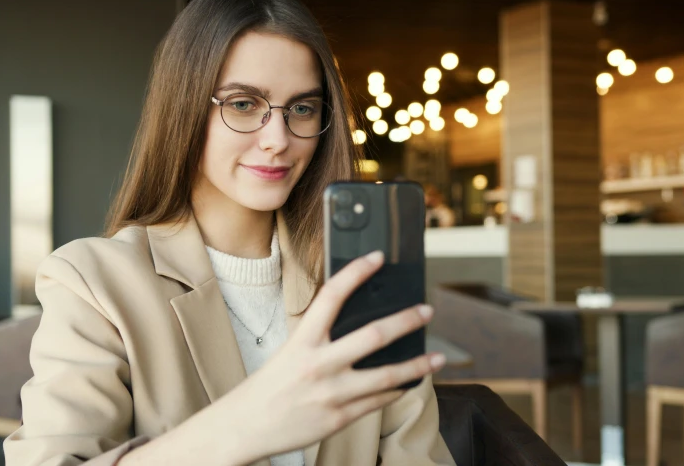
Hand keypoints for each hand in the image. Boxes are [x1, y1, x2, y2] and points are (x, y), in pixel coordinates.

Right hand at [215, 250, 444, 463]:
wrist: (245, 426)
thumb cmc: (268, 386)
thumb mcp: (289, 352)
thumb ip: (320, 338)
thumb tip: (357, 321)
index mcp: (302, 342)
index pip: (332, 296)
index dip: (356, 272)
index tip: (377, 258)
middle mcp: (319, 365)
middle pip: (374, 335)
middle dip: (406, 321)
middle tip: (426, 311)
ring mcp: (332, 394)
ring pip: (387, 376)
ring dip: (418, 365)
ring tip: (439, 357)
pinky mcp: (339, 418)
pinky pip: (379, 402)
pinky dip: (398, 390)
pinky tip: (411, 382)